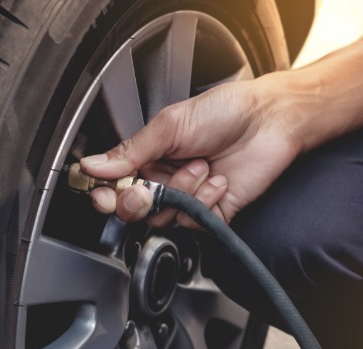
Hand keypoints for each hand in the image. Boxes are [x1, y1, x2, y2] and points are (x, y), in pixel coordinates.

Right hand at [80, 76, 301, 228]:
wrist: (270, 120)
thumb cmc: (225, 112)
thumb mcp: (169, 125)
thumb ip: (129, 151)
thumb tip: (92, 165)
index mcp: (148, 157)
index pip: (115, 186)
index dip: (107, 194)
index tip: (106, 194)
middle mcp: (165, 179)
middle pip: (134, 209)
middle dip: (140, 199)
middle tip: (150, 186)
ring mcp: (188, 198)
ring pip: (164, 217)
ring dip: (181, 191)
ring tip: (201, 165)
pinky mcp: (211, 212)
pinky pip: (193, 222)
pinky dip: (204, 201)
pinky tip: (218, 179)